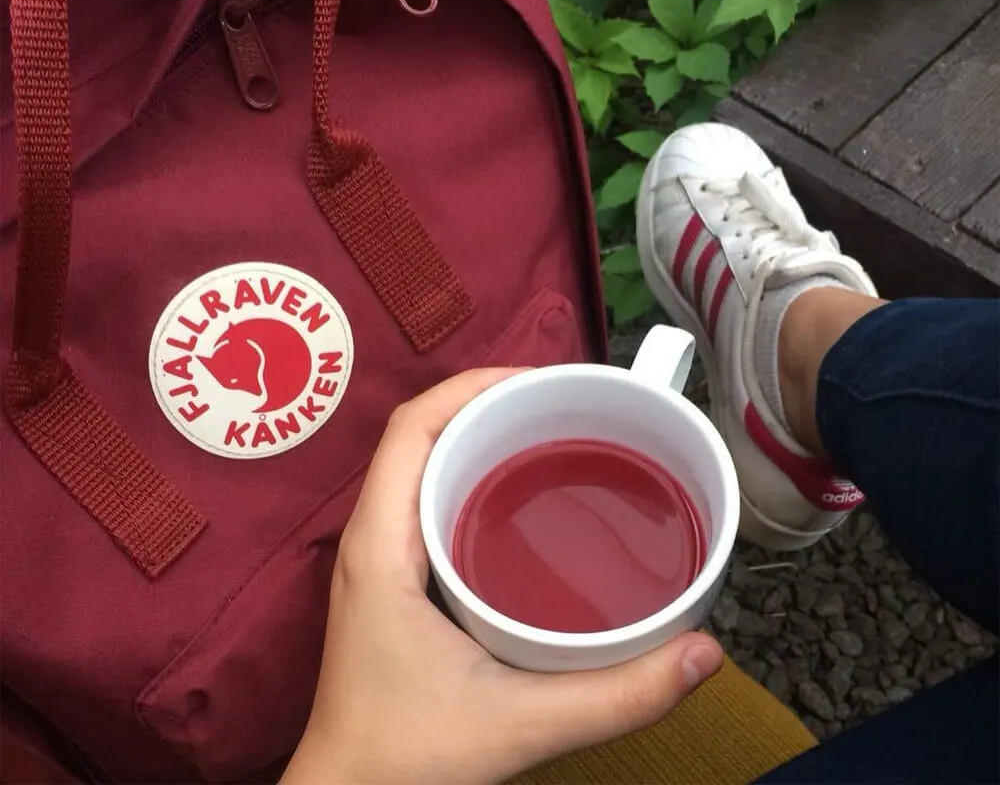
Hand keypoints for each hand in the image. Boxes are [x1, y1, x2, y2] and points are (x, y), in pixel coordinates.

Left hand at [282, 369, 722, 784]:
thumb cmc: (408, 759)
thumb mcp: (521, 723)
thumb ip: (618, 694)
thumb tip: (704, 652)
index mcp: (381, 543)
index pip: (412, 425)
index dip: (473, 385)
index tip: (543, 380)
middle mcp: (372, 536)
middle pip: (421, 432)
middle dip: (489, 403)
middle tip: (566, 405)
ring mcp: (378, 556)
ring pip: (424, 464)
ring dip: (481, 438)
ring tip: (553, 436)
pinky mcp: (393, 578)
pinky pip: (430, 500)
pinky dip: (475, 479)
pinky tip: (525, 501)